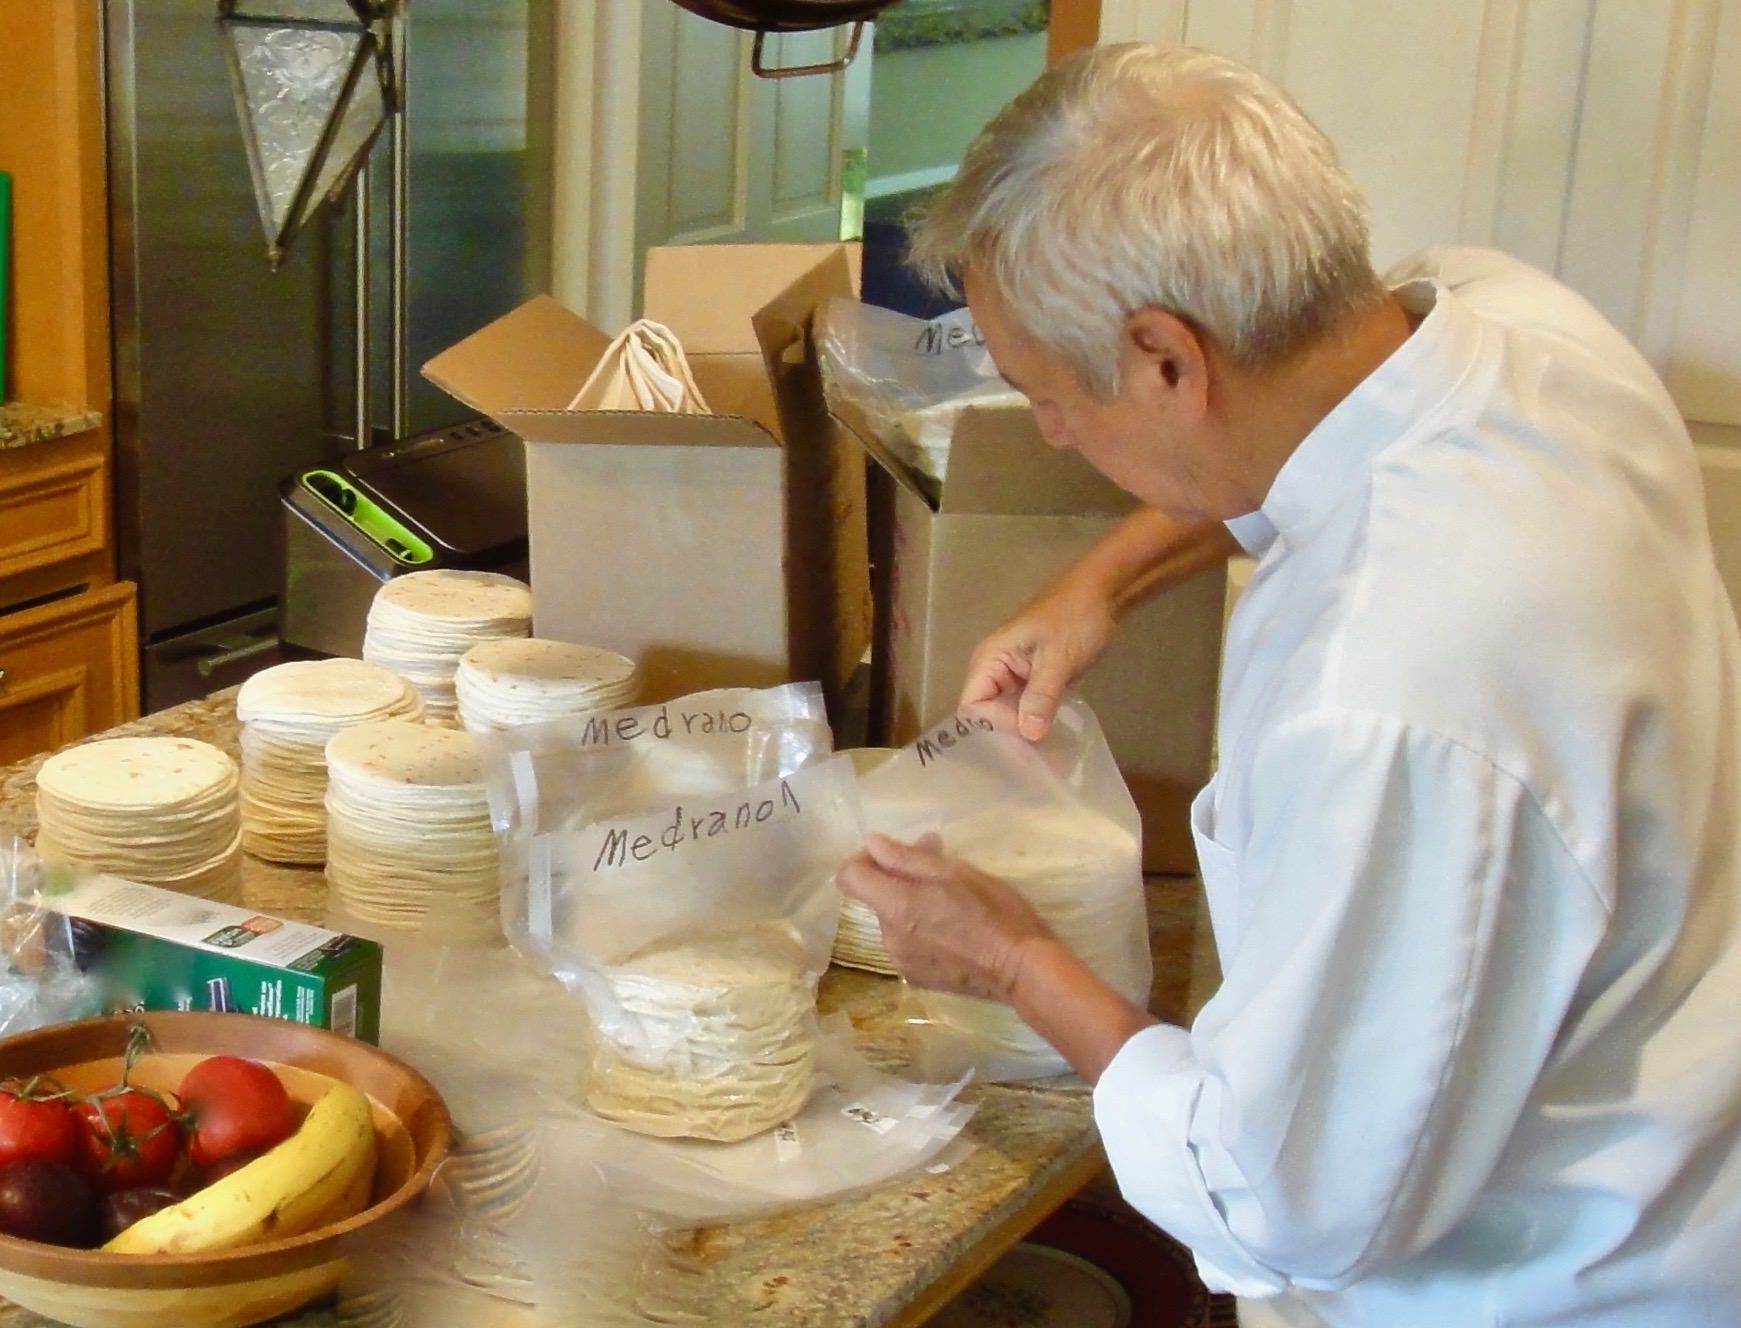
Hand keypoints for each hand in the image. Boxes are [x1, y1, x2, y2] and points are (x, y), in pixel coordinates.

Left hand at [836, 833, 1053, 1001]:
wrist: (1021, 970)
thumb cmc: (993, 912)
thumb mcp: (955, 872)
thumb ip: (907, 858)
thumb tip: (873, 843)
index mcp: (895, 905)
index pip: (849, 877)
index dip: (864, 859)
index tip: (892, 854)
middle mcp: (889, 936)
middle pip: (877, 898)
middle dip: (900, 879)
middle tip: (940, 867)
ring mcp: (901, 962)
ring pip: (894, 921)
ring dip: (913, 905)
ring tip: (953, 900)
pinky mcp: (917, 978)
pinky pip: (908, 944)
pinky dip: (922, 930)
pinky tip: (955, 930)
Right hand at [960, 574, 1116, 742]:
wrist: (1102, 593)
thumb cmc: (1074, 618)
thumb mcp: (1058, 658)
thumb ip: (1041, 696)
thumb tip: (1029, 736)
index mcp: (989, 658)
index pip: (972, 706)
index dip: (994, 725)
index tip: (1027, 735)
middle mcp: (993, 669)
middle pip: (986, 714)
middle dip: (1007, 734)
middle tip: (1034, 756)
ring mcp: (1012, 676)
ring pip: (1006, 714)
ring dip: (1022, 731)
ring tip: (1043, 753)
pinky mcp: (1031, 681)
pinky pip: (1024, 708)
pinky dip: (1035, 722)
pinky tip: (1051, 737)